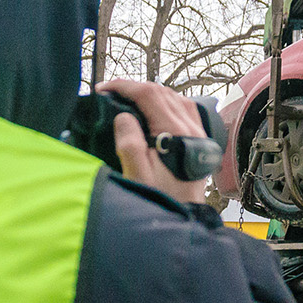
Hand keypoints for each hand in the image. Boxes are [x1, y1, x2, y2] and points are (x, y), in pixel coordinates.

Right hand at [96, 79, 209, 203]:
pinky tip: (153, 110)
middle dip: (135, 87)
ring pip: (175, 97)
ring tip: (128, 99)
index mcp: (176, 132)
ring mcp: (198, 132)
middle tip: (112, 93)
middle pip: (163, 92)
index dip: (124, 86)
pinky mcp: (199, 139)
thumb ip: (129, 143)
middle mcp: (192, 127)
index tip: (104, 88)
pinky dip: (166, 102)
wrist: (186, 216)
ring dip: (150, 93)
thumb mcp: (137, 175)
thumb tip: (123, 116)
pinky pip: (184, 109)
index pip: (149, 95)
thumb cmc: (161, 199)